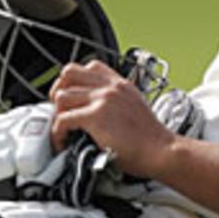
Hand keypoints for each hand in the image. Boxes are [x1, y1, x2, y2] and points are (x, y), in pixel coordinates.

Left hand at [48, 61, 174, 178]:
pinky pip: (63, 120)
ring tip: (62, 129)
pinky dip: (58, 133)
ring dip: (57, 114)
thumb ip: (116, 102)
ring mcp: (102, 100)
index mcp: (120, 84)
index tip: (71, 96)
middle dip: (58, 91)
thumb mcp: (135, 107)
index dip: (74, 81)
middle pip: (68, 73)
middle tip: (60, 110)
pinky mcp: (96, 117)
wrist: (162, 151)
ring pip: (61, 96)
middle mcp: (110, 87)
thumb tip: (95, 110)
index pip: (89, 66)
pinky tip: (64, 141)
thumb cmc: (151, 139)